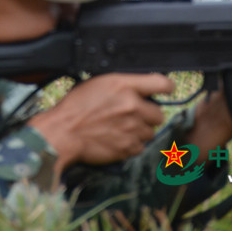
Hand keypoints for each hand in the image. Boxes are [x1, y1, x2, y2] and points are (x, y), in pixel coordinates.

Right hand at [29, 73, 171, 172]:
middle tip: (134, 113)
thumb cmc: (76, 106)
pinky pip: (141, 147)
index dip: (167, 87)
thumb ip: (123, 84)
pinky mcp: (127, 148)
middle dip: (149, 114)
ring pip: (151, 131)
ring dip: (141, 130)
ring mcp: (131, 129)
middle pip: (159, 113)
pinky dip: (133, 144)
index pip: (161, 83)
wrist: (64, 132)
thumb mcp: (99, 82)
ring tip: (123, 127)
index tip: (167, 90)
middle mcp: (132, 106)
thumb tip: (139, 88)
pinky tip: (119, 138)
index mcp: (124, 85)